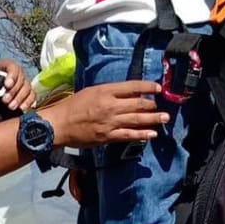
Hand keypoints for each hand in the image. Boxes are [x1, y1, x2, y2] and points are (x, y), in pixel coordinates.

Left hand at [0, 59, 35, 123]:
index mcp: (4, 66)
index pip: (12, 66)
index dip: (12, 75)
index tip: (7, 85)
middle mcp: (16, 73)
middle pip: (21, 78)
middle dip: (14, 90)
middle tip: (5, 100)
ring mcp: (22, 84)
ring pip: (28, 88)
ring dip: (20, 98)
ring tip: (10, 107)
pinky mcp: (26, 95)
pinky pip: (32, 96)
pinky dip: (28, 102)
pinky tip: (21, 109)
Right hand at [45, 81, 166, 147]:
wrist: (59, 124)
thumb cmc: (73, 106)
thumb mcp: (91, 91)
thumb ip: (109, 92)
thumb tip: (127, 94)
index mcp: (105, 91)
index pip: (132, 87)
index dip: (147, 87)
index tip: (158, 88)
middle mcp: (110, 105)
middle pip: (138, 104)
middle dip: (152, 105)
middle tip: (161, 106)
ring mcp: (110, 122)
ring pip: (137, 120)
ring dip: (153, 119)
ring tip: (165, 118)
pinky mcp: (108, 136)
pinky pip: (129, 135)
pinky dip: (142, 134)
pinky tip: (152, 134)